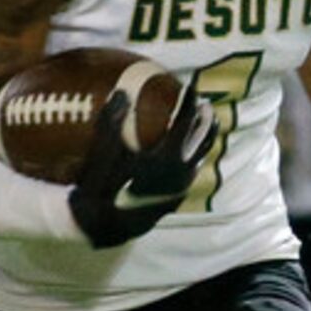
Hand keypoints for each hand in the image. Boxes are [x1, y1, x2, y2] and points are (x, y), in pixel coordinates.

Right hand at [67, 83, 212, 249]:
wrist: (106, 223)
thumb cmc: (104, 185)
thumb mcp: (105, 150)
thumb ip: (113, 120)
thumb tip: (122, 92)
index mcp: (169, 157)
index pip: (185, 121)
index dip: (189, 101)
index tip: (191, 86)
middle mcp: (182, 171)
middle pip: (203, 139)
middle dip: (206, 119)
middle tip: (206, 104)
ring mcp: (182, 186)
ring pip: (201, 157)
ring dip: (204, 139)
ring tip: (204, 126)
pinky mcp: (177, 197)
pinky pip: (192, 171)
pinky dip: (194, 156)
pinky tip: (188, 154)